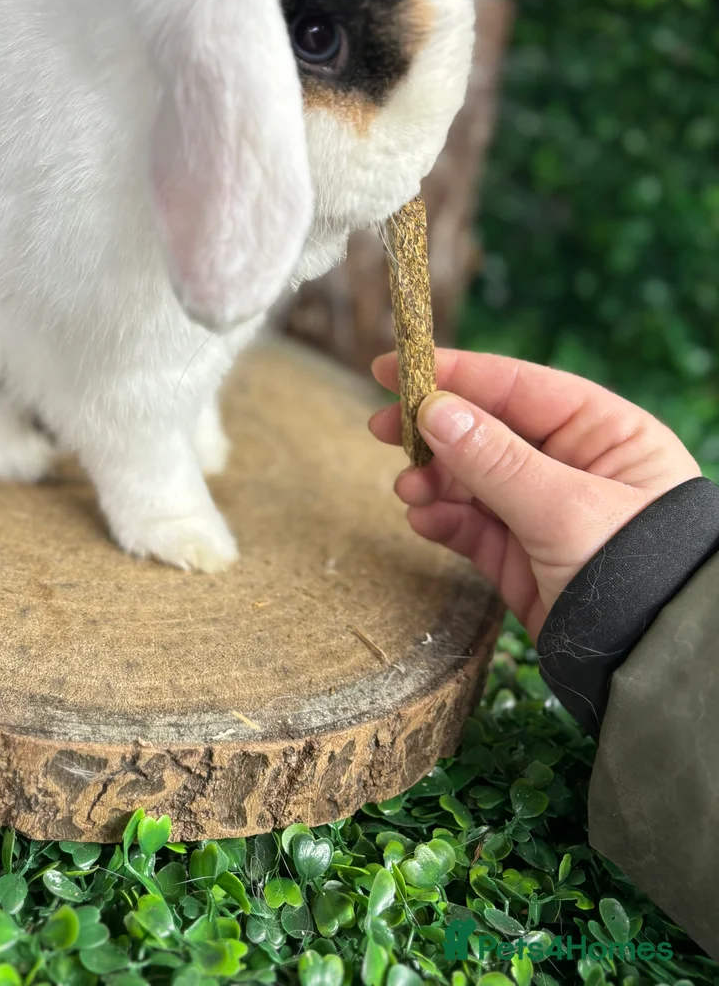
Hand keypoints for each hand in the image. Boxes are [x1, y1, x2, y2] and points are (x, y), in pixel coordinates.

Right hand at [367, 348, 700, 637]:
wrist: (651, 666)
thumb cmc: (635, 571)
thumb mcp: (564, 508)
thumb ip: (494, 459)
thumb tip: (434, 410)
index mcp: (604, 433)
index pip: (520, 387)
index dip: (457, 374)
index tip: (394, 367)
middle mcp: (574, 465)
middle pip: (488, 429)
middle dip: (434, 430)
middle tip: (381, 427)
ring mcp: (544, 511)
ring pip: (472, 479)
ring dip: (434, 480)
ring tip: (408, 489)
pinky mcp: (522, 556)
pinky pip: (471, 525)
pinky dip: (443, 519)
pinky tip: (423, 520)